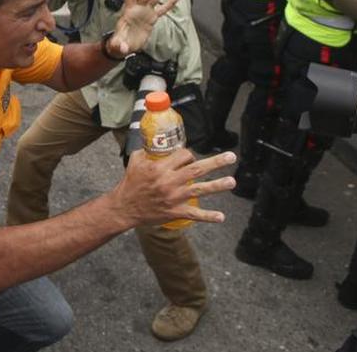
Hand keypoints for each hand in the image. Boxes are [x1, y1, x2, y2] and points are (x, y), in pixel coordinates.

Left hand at [106, 0, 180, 56]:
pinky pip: (162, 10)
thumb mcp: (117, 45)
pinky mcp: (152, 18)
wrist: (123, 46)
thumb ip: (119, 45)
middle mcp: (137, 9)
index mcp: (128, 11)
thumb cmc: (118, 42)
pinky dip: (170, 4)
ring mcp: (145, 12)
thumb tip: (122, 48)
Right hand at [112, 149, 235, 225]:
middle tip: (231, 157)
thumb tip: (154, 139)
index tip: (190, 156)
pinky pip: (194, 214)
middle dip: (216, 162)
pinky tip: (221, 217)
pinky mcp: (175, 211)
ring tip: (232, 181)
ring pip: (200, 190)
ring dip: (218, 185)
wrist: (125, 207)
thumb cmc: (130, 183)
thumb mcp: (135, 161)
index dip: (189, 154)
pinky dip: (208, 216)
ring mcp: (174, 198)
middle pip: (197, 169)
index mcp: (160, 168)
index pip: (182, 155)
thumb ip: (146, 149)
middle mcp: (170, 182)